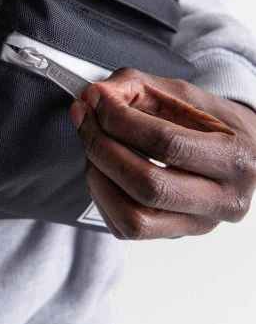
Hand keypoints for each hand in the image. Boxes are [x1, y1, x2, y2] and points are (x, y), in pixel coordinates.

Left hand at [69, 67, 255, 239]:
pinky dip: (102, 198)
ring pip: (134, 218)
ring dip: (99, 177)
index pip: (165, 142)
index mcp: (234, 157)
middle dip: (103, 148)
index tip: (95, 100)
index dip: (120, 119)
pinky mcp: (175, 235)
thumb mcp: (179, 93)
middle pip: (148, 185)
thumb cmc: (209, 121)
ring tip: (92, 147)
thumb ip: (135, 87)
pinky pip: (126, 229)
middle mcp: (224, 200)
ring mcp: (200, 224)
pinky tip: (103, 170)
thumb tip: (94, 96)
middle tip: (86, 121)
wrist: (238, 152)